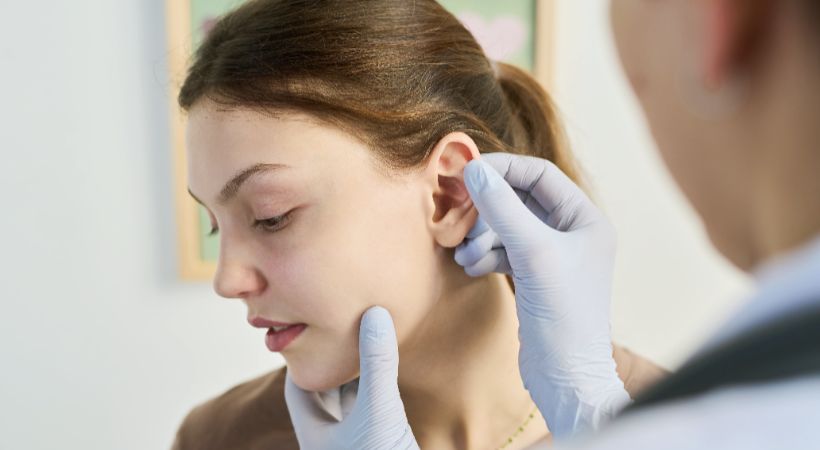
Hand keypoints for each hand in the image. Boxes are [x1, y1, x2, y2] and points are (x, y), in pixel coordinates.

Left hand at [284, 306, 418, 449]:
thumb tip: (376, 312)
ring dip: (358, 375)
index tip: (320, 327)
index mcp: (313, 433)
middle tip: (345, 328)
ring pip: (350, 401)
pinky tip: (390, 372)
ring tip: (368, 341)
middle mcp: (329, 439)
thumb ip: (377, 364)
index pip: (299, 386)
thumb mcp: (378, 408)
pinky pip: (372, 411)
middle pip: (324, 391)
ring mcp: (353, 442)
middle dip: (334, 361)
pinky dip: (377, 390)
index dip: (306, 356)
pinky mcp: (378, 444)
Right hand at [456, 153, 630, 436]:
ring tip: (465, 254)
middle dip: (487, 209)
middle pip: (519, 200)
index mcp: (585, 219)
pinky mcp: (535, 278)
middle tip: (459, 218)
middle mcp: (572, 233)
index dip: (502, 169)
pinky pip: (504, 251)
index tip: (466, 172)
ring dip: (482, 236)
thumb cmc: (563, 314)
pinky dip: (485, 255)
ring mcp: (553, 257)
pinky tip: (470, 267)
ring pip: (507, 227)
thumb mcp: (532, 253)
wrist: (565, 377)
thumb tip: (473, 169)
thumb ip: (502, 207)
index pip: (539, 175)